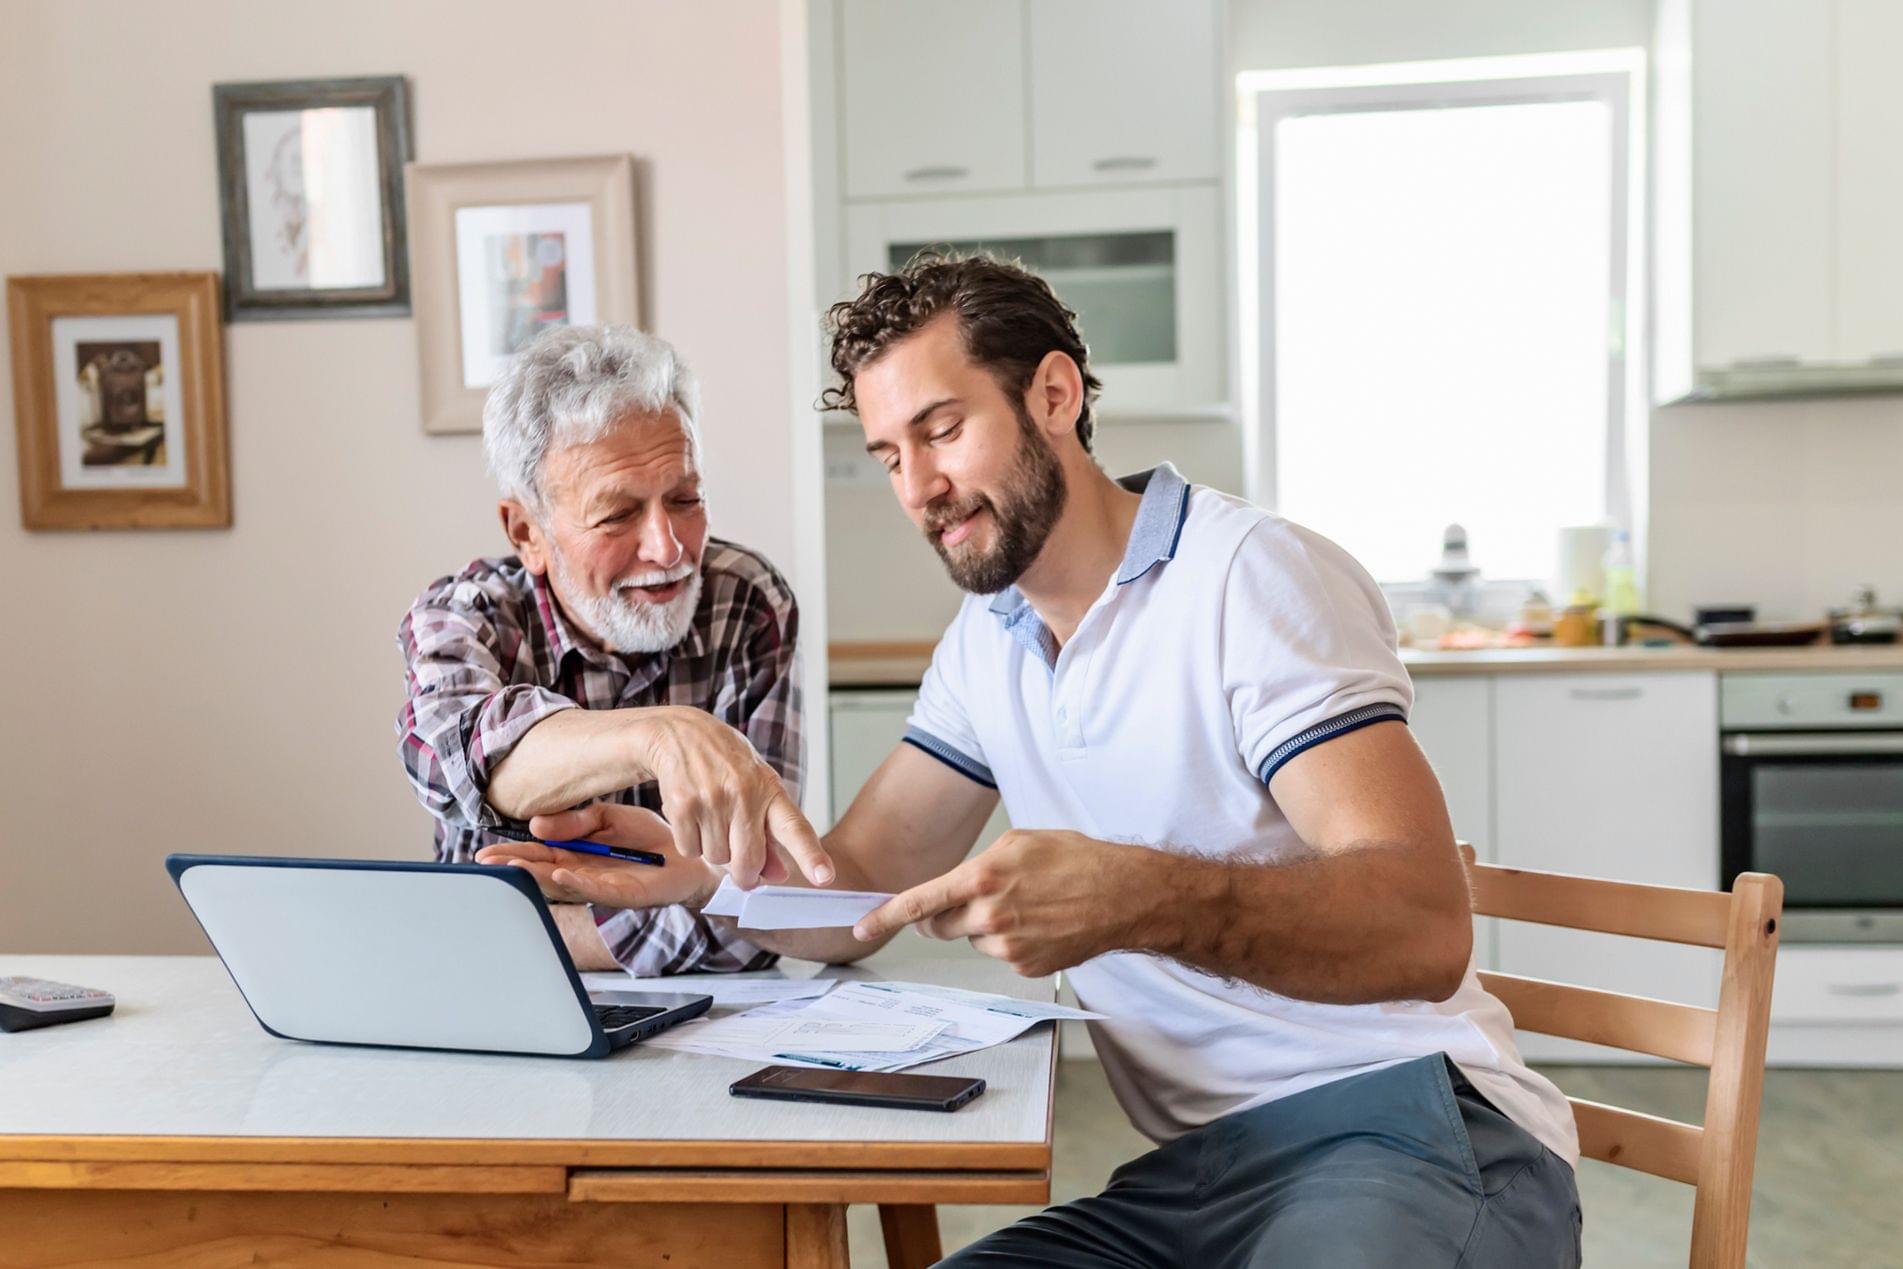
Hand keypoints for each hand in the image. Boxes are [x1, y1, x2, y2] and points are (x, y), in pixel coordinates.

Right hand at [475, 803, 722, 909]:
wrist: (692, 851)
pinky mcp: (625, 894)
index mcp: (578, 855)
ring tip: (514, 868)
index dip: (512, 854)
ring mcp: (603, 887)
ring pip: (563, 884)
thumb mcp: (608, 817)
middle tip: (488, 865)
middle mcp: (585, 874)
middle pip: (542, 873)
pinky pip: (596, 889)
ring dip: (537, 877)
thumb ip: (576, 820)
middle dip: (514, 869)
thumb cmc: (650, 838)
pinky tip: (559, 873)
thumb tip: (537, 823)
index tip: (485, 853)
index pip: (537, 855)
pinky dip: (576, 882)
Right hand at [634, 707, 832, 889]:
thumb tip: (778, 876)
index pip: (795, 827)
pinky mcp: (682, 805)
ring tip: (711, 818)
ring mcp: (712, 799)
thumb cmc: (726, 764)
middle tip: (742, 870)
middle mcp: (744, 794)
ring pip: (716, 858)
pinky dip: (690, 842)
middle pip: (748, 861)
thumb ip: (770, 833)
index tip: (824, 877)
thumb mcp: (757, 787)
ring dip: (713, 850)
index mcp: (770, 789)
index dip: (810, 855)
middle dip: (745, 874)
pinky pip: (690, 850)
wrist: (680, 733)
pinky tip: (692, 815)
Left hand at [852, 830, 1156, 977]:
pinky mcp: (1025, 966)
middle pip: (941, 926)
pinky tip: (1042, 925)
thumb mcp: (1020, 842)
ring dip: (987, 926)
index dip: (884, 918)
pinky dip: (1014, 942)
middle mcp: (989, 915)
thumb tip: (956, 883)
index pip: (919, 902)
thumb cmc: (1077, 860)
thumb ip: (980, 864)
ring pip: (974, 939)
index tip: (860, 928)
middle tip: (978, 899)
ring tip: (1029, 907)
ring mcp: (1007, 946)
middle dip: (946, 916)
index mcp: (982, 878)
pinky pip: (1002, 955)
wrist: (1123, 895)